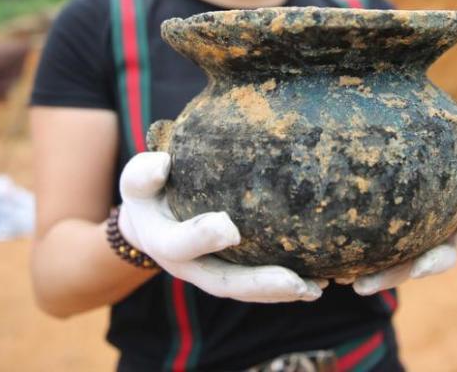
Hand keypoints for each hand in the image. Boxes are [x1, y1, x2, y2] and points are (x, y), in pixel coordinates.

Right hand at [118, 152, 323, 302]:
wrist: (150, 219)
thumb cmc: (149, 190)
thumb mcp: (137, 178)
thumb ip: (143, 173)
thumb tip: (162, 164)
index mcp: (163, 241)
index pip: (179, 244)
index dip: (202, 238)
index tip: (230, 228)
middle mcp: (188, 267)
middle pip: (224, 283)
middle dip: (259, 284)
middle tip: (294, 281)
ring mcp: (210, 274)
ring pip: (246, 291)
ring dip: (281, 293)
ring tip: (316, 289)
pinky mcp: (230, 274)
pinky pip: (258, 287)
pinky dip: (287, 287)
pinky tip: (319, 283)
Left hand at [349, 137, 456, 295]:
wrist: (355, 208)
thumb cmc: (375, 167)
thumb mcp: (383, 145)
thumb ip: (395, 123)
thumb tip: (392, 68)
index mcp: (453, 184)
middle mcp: (452, 216)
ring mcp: (432, 243)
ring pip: (438, 258)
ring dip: (426, 264)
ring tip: (412, 271)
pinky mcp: (405, 265)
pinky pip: (396, 274)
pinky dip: (380, 278)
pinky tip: (356, 284)